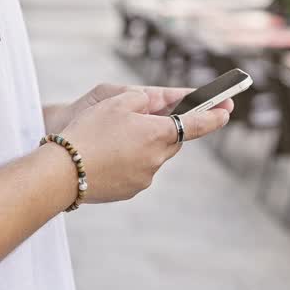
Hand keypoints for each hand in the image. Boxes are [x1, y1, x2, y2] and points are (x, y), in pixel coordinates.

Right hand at [57, 90, 231, 203]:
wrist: (62, 172)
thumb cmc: (88, 131)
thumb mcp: (115, 102)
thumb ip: (142, 100)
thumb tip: (154, 107)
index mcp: (158, 133)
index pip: (196, 123)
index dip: (214, 116)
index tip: (227, 110)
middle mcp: (157, 158)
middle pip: (172, 140)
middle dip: (164, 129)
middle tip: (144, 120)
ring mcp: (145, 177)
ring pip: (153, 156)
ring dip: (141, 145)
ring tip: (110, 139)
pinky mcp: (131, 190)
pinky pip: (137, 170)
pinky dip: (128, 161)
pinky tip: (105, 156)